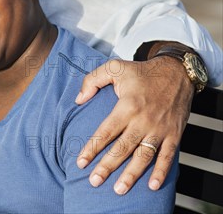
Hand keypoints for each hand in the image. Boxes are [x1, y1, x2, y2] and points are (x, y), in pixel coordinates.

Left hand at [75, 56, 193, 194]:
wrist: (177, 72)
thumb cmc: (142, 72)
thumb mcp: (114, 67)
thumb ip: (92, 80)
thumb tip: (78, 100)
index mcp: (127, 106)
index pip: (106, 131)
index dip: (92, 147)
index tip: (80, 162)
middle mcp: (143, 120)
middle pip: (122, 148)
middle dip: (107, 166)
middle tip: (94, 181)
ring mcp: (160, 129)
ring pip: (144, 156)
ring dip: (132, 174)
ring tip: (119, 189)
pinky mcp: (174, 134)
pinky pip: (168, 156)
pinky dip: (162, 172)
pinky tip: (153, 186)